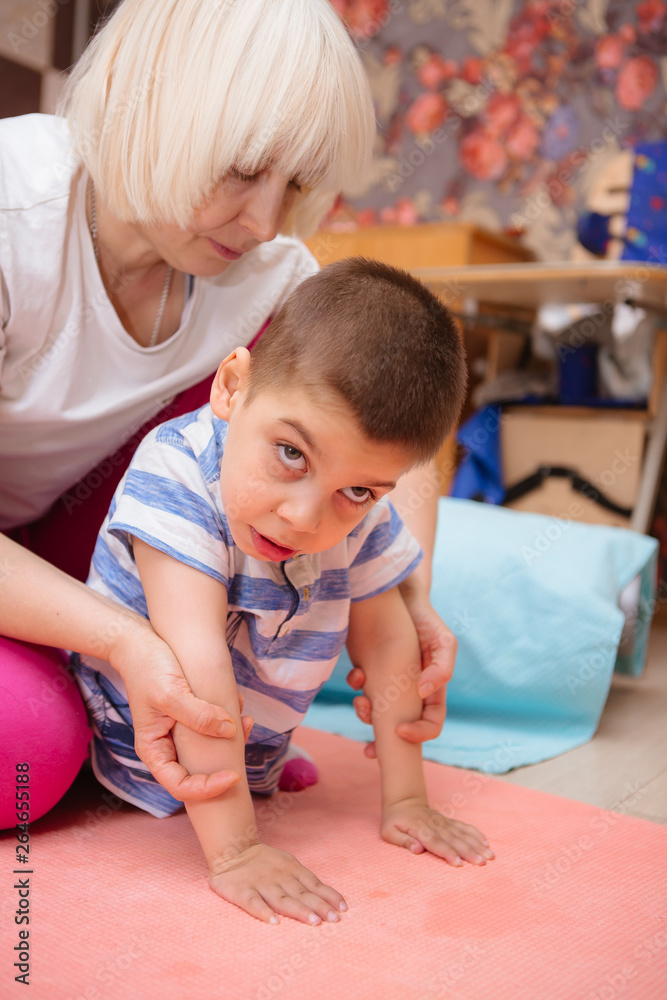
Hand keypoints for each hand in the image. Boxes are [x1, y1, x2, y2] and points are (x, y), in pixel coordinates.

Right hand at [109, 620, 253, 799]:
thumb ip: (199, 716)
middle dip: (225, 760)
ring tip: (245, 717)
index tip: (233, 775)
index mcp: (153, 750)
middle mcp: (165, 747)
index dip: (208, 788)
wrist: (139, 643)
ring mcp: (177, 733)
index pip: (181, 787)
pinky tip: (237, 702)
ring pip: (208, 751)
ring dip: (230, 737)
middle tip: (246, 734)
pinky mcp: (188, 718)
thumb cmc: (148, 668)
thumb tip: (230, 731)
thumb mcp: (173, 693)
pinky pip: (210, 729)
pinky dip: (226, 720)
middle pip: (198, 772)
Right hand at [209, 843, 347, 924]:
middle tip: (334, 919)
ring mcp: (261, 884)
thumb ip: (303, 880)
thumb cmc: (264, 861)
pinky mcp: (242, 891)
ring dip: (298, 910)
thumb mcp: (287, 863)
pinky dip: (263, 912)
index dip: (328, 896)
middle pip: (301, 894)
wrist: (232, 849)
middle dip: (319, 906)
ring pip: (282, 899)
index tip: (343, 909)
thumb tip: (327, 897)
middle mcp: (279, 877)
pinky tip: (273, 922)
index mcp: (291, 869)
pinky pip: (253, 902)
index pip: (313, 884)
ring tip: (313, 921)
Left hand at [348, 590, 455, 757]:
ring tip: (360, 702)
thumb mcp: (442, 640)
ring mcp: (389, 683)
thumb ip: (443, 666)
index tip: (400, 732)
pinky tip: (357, 675)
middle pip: (401, 727)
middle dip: (384, 738)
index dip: (419, 734)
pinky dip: (358, 687)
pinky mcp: (371, 671)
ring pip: (378, 712)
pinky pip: (362, 689)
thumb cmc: (425, 619)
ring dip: (366, 714)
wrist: (399, 597)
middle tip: (369, 747)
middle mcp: (411, 692)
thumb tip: (425, 693)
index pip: (432, 723)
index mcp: (432, 690)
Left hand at [381, 798, 493, 866]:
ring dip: (477, 845)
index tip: (458, 863)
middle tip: (482, 862)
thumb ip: (403, 841)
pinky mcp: (449, 821)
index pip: (435, 842)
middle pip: (454, 839)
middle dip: (469, 851)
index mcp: (420, 828)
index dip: (447, 853)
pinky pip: (464, 827)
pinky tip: (486, 843)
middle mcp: (435, 824)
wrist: (403, 801)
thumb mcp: (389, 832)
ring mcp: (443, 822)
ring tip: (490, 855)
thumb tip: (417, 850)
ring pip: (462, 833)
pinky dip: (476, 834)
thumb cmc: (394, 820)